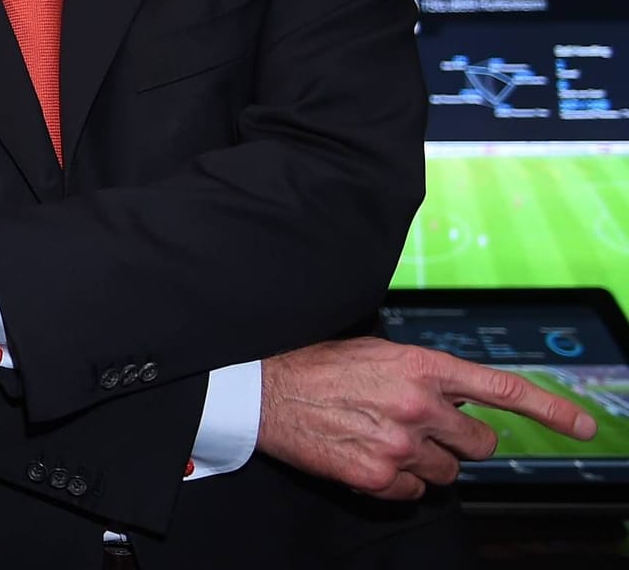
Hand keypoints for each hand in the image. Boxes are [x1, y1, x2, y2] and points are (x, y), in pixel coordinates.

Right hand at [258, 336, 598, 499]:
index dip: (550, 409)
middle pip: (479, 444)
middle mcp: (418, 404)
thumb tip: (458, 399)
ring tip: (386, 440)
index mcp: (420, 365)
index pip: (500, 389)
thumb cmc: (317, 369)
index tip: (582, 426)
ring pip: (448, 473)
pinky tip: (369, 458)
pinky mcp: (378, 476)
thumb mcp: (376, 353)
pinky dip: (397, 482)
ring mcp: (400, 443)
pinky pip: (414, 493)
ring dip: (426, 463)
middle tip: (428, 433)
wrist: (263, 394)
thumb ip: (424, 374)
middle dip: (461, 443)